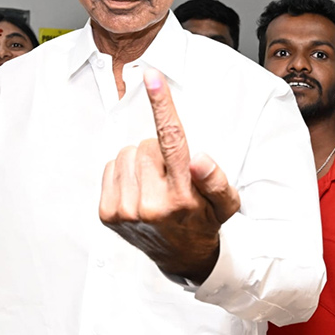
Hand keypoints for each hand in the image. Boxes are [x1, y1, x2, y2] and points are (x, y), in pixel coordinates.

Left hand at [99, 68, 239, 283]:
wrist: (182, 257)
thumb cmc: (204, 222)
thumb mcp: (226, 203)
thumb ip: (217, 180)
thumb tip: (200, 160)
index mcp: (182, 196)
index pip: (172, 140)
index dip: (162, 104)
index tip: (153, 77)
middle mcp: (150, 205)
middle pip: (146, 145)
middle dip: (159, 153)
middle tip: (171, 176)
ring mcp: (125, 211)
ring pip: (126, 154)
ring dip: (141, 162)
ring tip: (155, 184)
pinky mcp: (107, 213)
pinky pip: (111, 167)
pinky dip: (125, 173)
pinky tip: (139, 189)